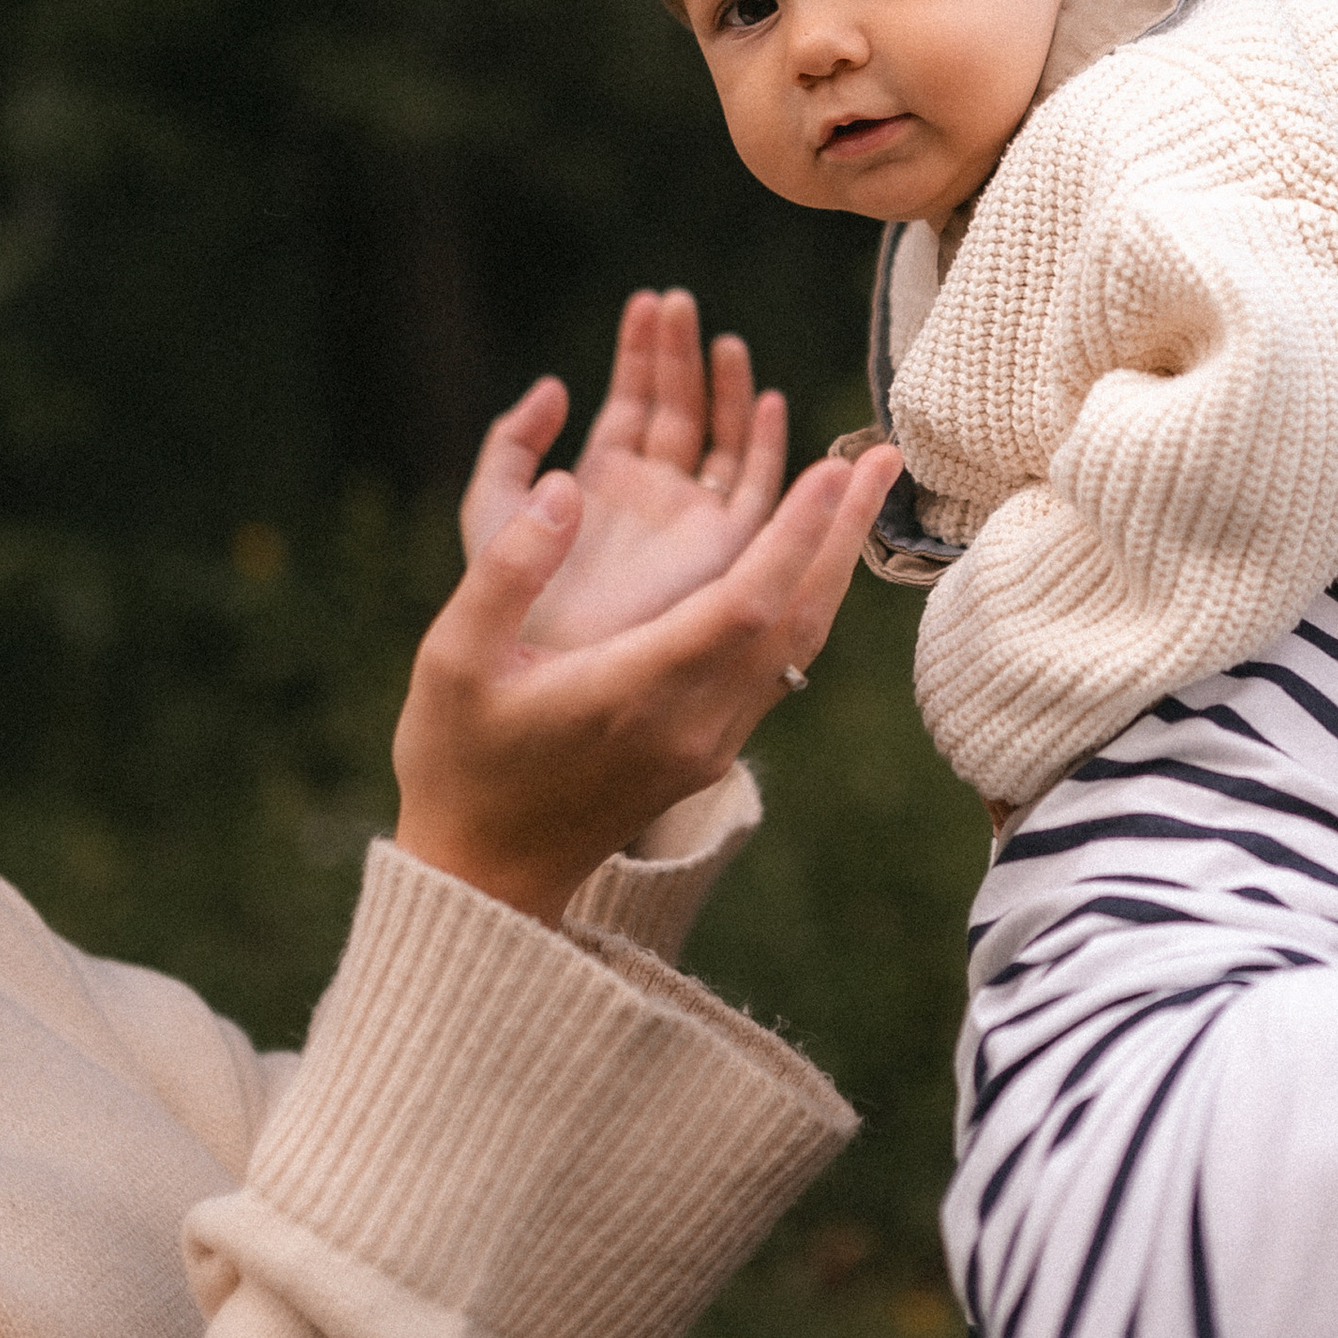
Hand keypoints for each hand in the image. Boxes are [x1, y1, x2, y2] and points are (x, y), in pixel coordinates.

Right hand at [393, 433, 900, 922]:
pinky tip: (809, 559)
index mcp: (633, 692)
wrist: (482, 878)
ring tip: (862, 494)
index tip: (830, 468)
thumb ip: (510, 568)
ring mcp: (709, 744)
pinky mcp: (710, 751)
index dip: (793, 536)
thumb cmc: (458, 763)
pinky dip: (802, 603)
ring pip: (797, 648)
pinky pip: (777, 667)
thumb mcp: (454, 659)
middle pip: (796, 620)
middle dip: (842, 534)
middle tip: (883, 459)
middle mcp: (691, 723)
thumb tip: (568, 486)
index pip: (743, 605)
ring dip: (833, 567)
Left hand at [462, 289, 788, 650]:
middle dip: (680, 355)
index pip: (633, 404)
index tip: (647, 303)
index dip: (640, 354)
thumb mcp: (489, 506)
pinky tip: (767, 401)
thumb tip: (554, 384)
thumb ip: (511, 444)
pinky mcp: (721, 554)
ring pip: (721, 441)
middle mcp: (653, 499)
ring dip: (726, 388)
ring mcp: (689, 522)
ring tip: (722, 340)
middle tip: (678, 301)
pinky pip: (755, 491)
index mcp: (604, 486)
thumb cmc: (507, 604)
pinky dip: (767, 446)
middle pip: (679, 410)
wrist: (547, 675)